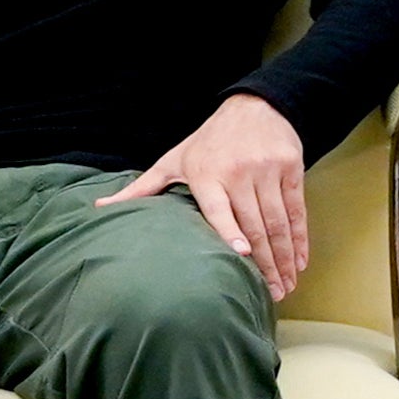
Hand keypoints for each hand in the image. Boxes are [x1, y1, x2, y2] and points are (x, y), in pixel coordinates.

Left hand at [102, 92, 311, 298]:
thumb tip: (99, 207)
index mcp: (208, 175)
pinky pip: (297, 210)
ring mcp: (268, 171)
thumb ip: (142, 188)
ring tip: (286, 286)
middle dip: (265, 263)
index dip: (231, 231)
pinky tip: (299, 261)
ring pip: (278, 221)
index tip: (241, 255)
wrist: (255, 105)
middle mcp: (239, 173)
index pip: (220, 208)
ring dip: (284, 257)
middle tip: (272, 294)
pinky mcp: (291, 169)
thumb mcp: (173, 159)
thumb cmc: (209, 140)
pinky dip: (300, 238)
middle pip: (255, 224)